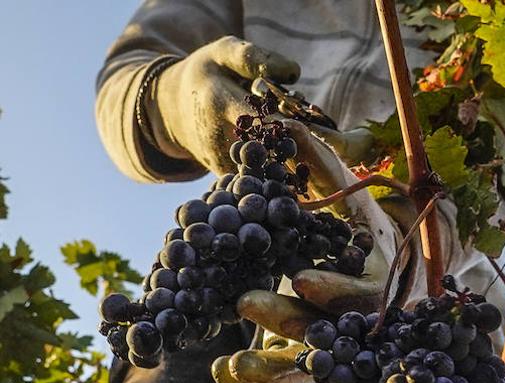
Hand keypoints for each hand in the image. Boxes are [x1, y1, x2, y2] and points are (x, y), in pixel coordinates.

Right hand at [148, 37, 372, 173]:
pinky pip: (252, 186)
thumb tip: (294, 72)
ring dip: (287, 180)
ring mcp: (219, 161)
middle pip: (265, 154)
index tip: (310, 136)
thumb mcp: (223, 53)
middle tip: (321, 170)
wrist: (170, 107)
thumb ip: (255, 58)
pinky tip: (298, 193)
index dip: (287, 129)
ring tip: (313, 187)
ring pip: (259, 177)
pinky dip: (275, 188)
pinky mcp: (223, 177)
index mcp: (220, 103)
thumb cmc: (206, 74)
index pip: (260, 119)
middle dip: (293, 160)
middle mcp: (218, 137)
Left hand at [214, 120, 411, 382]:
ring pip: (313, 362)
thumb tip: (287, 124)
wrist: (396, 289)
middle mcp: (369, 322)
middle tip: (245, 303)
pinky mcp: (321, 366)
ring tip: (231, 364)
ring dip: (272, 363)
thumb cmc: (368, 240)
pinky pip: (292, 374)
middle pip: (333, 331)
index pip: (362, 293)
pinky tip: (224, 373)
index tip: (301, 279)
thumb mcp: (354, 203)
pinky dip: (259, 375)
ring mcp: (346, 350)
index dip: (335, 289)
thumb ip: (325, 169)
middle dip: (291, 319)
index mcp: (382, 281)